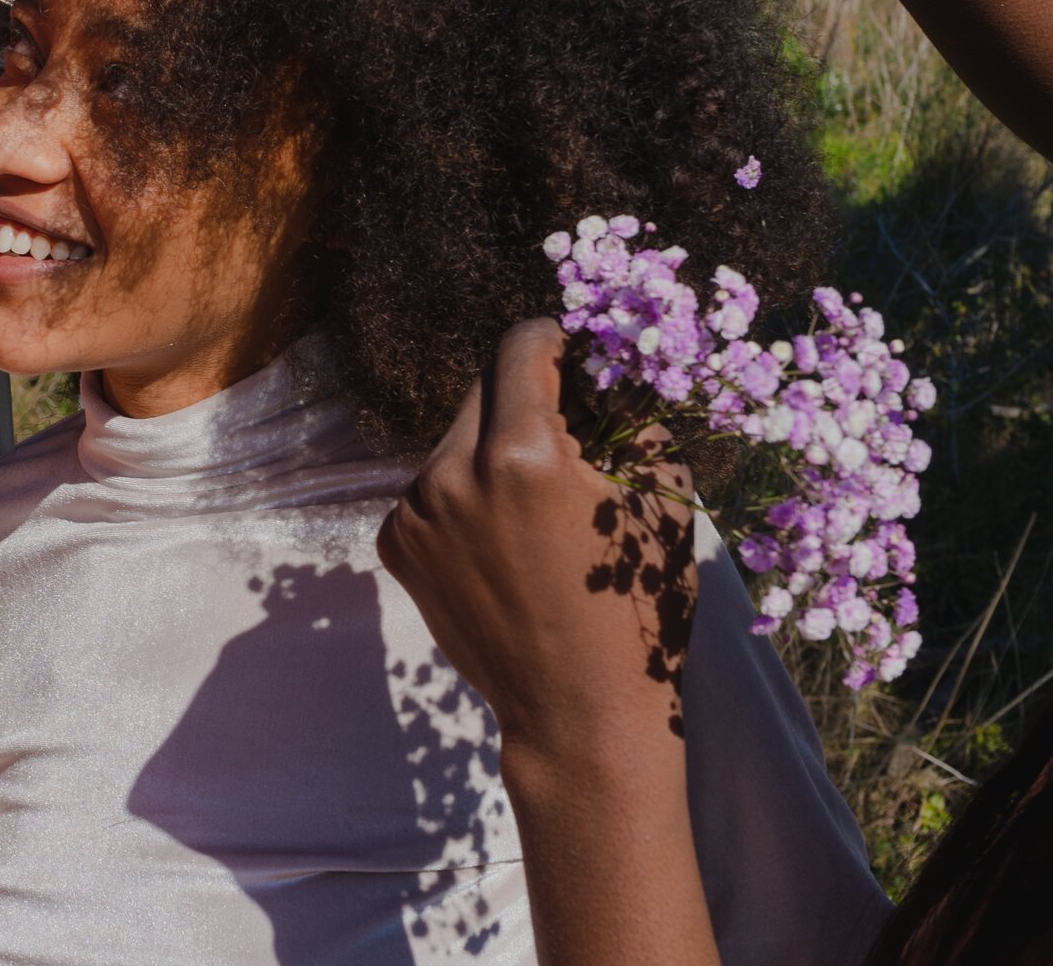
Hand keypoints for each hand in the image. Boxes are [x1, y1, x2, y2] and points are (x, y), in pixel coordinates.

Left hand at [376, 319, 698, 761]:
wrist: (579, 714)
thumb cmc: (635, 609)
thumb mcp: (657, 501)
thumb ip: (628, 416)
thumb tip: (609, 364)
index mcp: (521, 455)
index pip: (521, 348)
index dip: (554, 338)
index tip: (574, 345)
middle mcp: (451, 474)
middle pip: (484, 389)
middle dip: (527, 397)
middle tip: (572, 424)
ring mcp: (414, 511)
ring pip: (457, 440)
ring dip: (495, 448)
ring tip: (541, 502)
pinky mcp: (395, 543)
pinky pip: (434, 489)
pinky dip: (467, 495)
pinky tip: (507, 540)